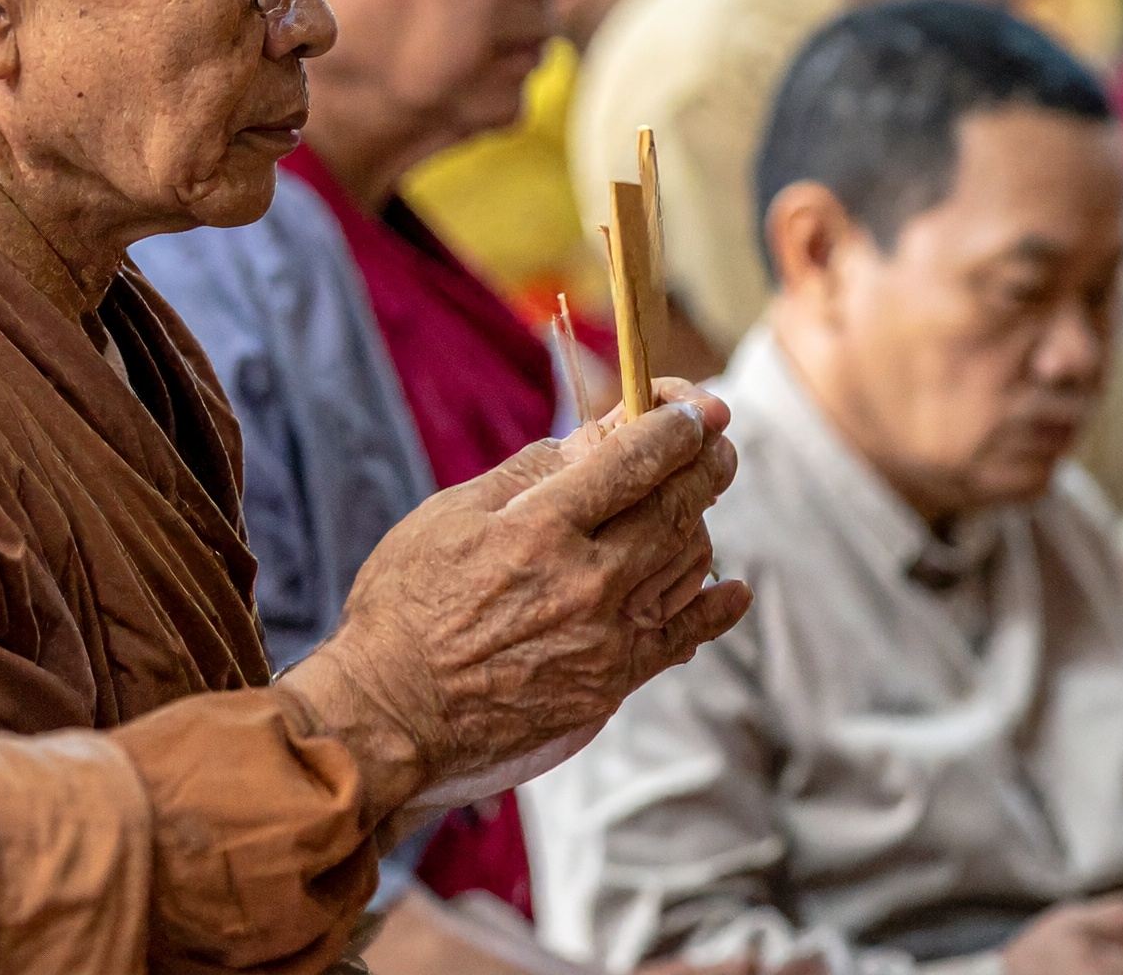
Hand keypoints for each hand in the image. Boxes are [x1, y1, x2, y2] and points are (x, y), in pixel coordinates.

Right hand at [279, 378, 750, 822]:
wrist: (392, 714)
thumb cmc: (407, 602)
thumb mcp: (453, 513)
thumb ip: (532, 471)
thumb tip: (599, 433)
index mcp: (540, 528)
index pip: (636, 459)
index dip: (677, 424)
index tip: (697, 408)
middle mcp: (585, 582)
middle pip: (676, 506)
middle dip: (707, 462)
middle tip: (716, 441)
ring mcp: (606, 637)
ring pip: (688, 562)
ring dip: (699, 522)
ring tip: (690, 502)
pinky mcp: (612, 682)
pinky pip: (684, 635)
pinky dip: (715, 608)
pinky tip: (731, 588)